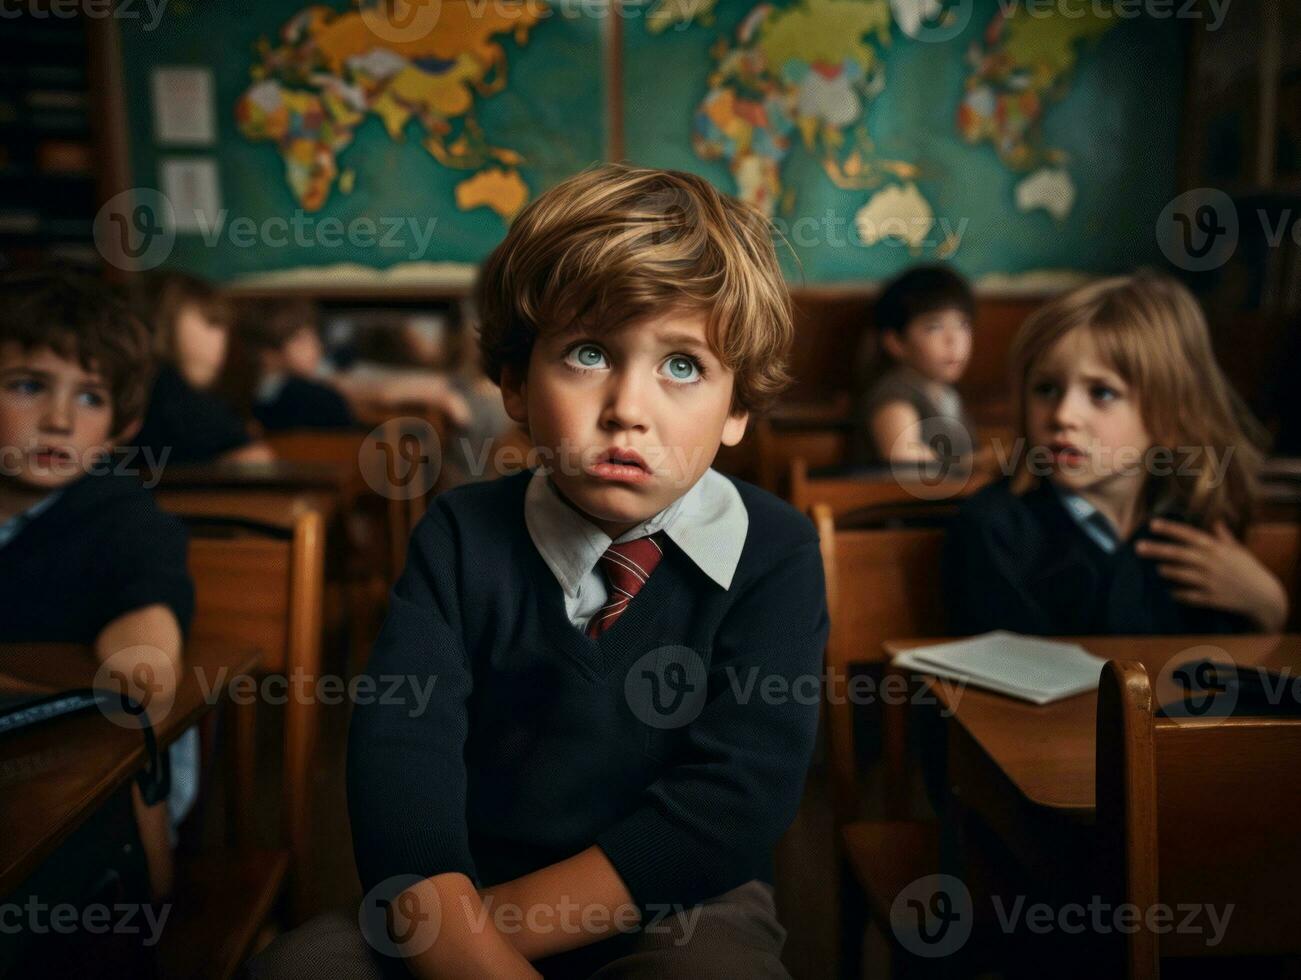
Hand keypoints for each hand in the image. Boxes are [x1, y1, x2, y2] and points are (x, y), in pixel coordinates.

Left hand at [1136, 518, 1288, 631]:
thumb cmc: (1249, 570)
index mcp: (1217, 549)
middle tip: (1138, 547)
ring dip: (1168, 571)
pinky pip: (1191, 597)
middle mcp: (1213, 563)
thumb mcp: (1238, 551)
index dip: (1171, 529)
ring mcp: (1212, 581)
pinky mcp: (1213, 599)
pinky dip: (1180, 594)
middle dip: (1158, 550)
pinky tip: (1170, 593)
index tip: (1152, 524)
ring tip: (1157, 568)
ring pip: (1184, 575)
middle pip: (1180, 554)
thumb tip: (1216, 522)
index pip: (1190, 535)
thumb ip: (1223, 537)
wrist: (1264, 596)